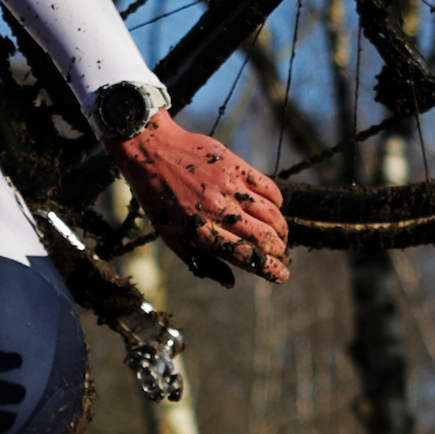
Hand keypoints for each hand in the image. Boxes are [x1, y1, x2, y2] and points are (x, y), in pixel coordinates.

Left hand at [112, 115, 288, 284]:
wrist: (150, 150)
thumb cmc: (158, 197)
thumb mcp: (172, 236)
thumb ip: (202, 261)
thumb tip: (230, 283)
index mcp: (201, 231)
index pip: (245, 255)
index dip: (268, 269)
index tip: (282, 275)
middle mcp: (218, 210)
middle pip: (263, 237)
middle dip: (280, 252)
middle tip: (284, 258)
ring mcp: (229, 186)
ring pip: (271, 213)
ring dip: (282, 229)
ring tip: (281, 237)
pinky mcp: (236, 166)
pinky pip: (268, 187)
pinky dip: (277, 202)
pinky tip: (275, 209)